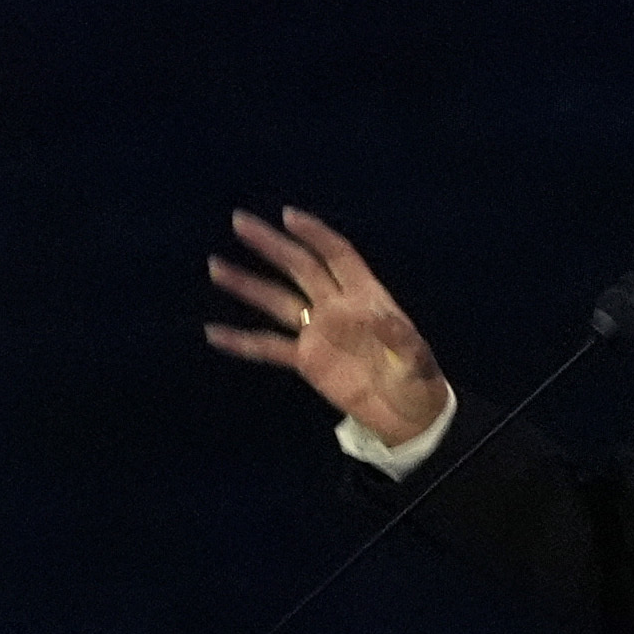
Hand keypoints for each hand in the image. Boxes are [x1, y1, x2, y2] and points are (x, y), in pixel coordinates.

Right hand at [203, 207, 455, 447]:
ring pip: (277, 301)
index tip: (287, 216)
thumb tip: (382, 318)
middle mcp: (337, 306)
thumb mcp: (417, 359)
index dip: (315, 234)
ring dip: (247, 284)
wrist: (408, 416)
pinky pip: (269, 347)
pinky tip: (214, 333)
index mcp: (366, 297)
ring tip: (216, 267)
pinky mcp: (306, 360)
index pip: (337, 256)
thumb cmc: (419, 381)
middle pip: (299, 267)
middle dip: (271, 244)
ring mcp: (318, 332)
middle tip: (239, 222)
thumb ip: (399, 338)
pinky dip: (242, 341)